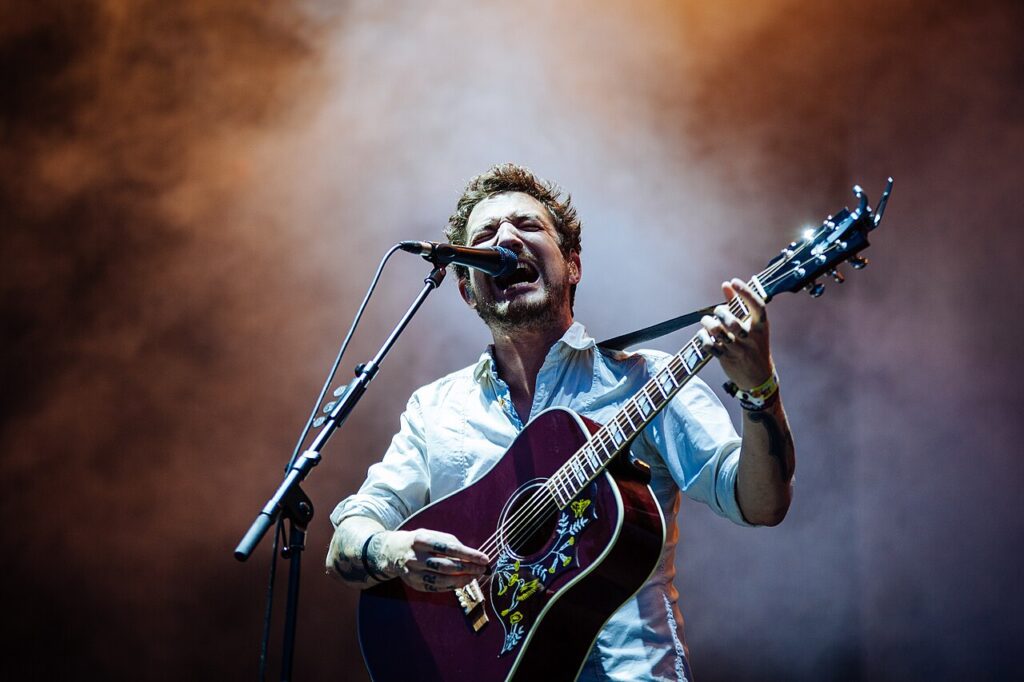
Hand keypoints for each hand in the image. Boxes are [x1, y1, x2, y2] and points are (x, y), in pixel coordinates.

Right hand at [374, 528, 489, 591]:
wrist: (393, 552)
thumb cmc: (420, 541)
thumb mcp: (432, 535)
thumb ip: (451, 543)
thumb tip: (473, 556)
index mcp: (421, 539)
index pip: (450, 548)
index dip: (469, 554)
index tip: (484, 559)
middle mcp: (415, 556)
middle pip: (447, 566)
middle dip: (468, 568)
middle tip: (482, 569)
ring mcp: (413, 572)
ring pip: (442, 580)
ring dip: (462, 580)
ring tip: (474, 576)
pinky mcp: (413, 584)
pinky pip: (436, 588)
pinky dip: (451, 586)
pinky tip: (461, 583)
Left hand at [699, 278, 773, 388]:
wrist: (758, 378)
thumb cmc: (754, 345)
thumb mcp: (752, 326)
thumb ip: (738, 304)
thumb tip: (726, 284)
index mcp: (761, 326)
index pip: (757, 306)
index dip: (746, 292)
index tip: (734, 281)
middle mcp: (751, 337)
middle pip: (732, 321)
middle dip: (720, 313)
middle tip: (718, 312)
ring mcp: (739, 350)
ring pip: (718, 333)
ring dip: (708, 324)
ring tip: (706, 322)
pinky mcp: (727, 359)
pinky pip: (710, 346)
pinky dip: (702, 338)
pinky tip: (703, 335)